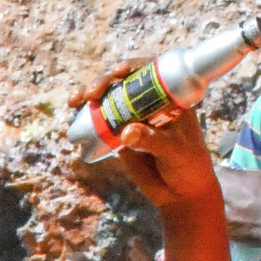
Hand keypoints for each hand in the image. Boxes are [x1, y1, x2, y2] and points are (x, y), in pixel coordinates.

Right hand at [74, 65, 222, 225]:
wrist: (181, 194)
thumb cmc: (188, 167)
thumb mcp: (175, 151)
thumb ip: (152, 141)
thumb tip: (125, 132)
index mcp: (170, 98)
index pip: (150, 73)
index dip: (133, 67)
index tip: (119, 72)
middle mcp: (150, 103)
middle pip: (123, 83)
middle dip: (103, 82)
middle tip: (90, 93)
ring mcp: (133, 118)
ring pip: (108, 100)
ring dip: (88, 97)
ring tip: (74, 102)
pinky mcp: (119, 136)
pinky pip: (99, 123)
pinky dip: (84, 119)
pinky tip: (71, 119)